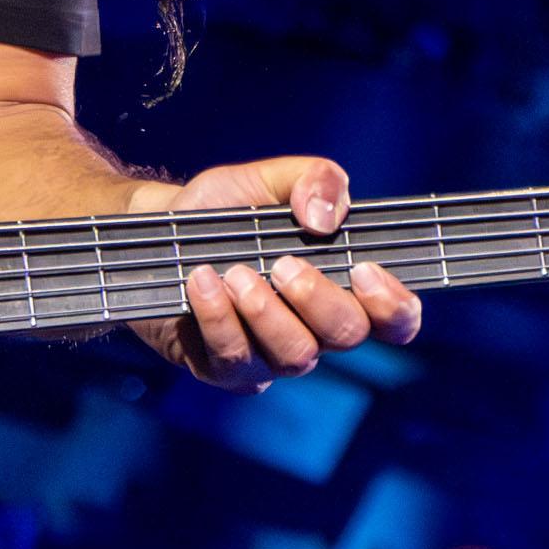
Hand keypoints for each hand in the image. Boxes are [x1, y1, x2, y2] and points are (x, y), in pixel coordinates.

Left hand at [129, 155, 422, 389]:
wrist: (154, 234)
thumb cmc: (222, 210)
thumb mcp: (268, 180)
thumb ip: (314, 179)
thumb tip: (326, 216)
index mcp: (340, 288)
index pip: (395, 319)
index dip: (394, 305)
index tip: (364, 270)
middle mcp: (314, 329)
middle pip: (347, 335)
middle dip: (318, 298)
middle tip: (283, 264)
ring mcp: (271, 355)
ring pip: (296, 357)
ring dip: (267, 312)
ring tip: (236, 273)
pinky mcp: (225, 369)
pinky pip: (235, 360)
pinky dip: (219, 318)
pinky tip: (203, 283)